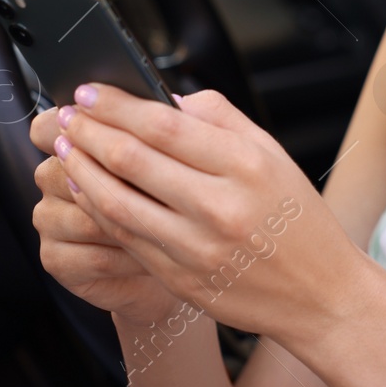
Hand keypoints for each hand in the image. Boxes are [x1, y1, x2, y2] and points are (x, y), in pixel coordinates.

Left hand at [54, 84, 359, 342]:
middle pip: (131, 159)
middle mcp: (220, 206)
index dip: (115, 105)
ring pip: (116, 202)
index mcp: (245, 164)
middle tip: (64, 115)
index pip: (161, 124)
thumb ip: (220, 117)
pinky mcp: (181, 279)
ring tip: (65, 149)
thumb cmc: (297, 217)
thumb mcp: (272, 153)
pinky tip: (84, 190)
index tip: (86, 91)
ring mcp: (197, 248)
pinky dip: (97, 210)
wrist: (320, 295)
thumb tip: (165, 99)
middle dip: (87, 132)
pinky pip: (126, 238)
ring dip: (81, 170)